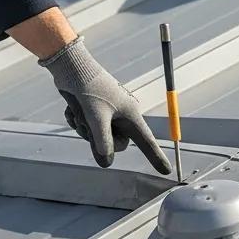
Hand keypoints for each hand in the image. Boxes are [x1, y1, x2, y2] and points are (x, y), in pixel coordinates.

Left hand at [39, 36, 171, 173]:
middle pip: (116, 144)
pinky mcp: (95, 111)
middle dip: (98, 139)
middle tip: (87, 125)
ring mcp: (109, 113)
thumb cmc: (88, 89)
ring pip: (99, 138)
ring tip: (78, 113)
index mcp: (130, 114)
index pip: (146, 141)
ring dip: (85, 129)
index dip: (156, 157)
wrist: (71, 67)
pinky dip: (79, 121)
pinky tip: (73, 110)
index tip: (167, 171)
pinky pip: (89, 129)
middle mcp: (122, 114)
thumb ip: (103, 143)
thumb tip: (107, 162)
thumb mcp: (96, 118)